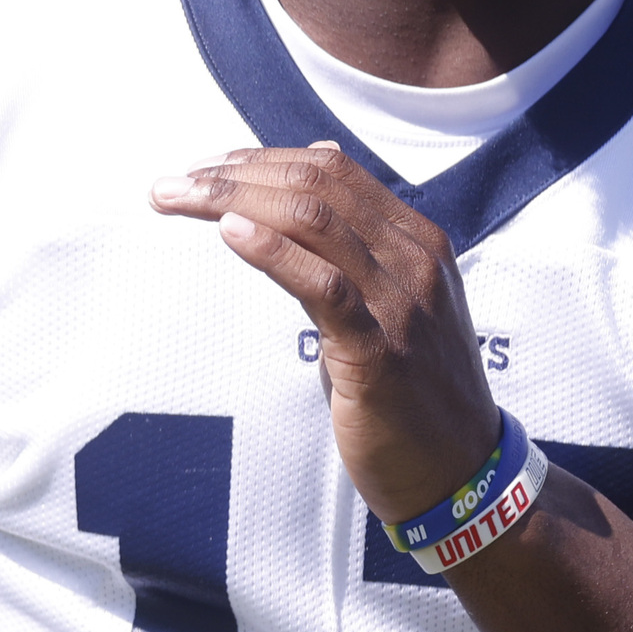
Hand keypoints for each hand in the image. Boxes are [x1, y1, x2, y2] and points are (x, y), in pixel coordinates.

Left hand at [153, 147, 505, 527]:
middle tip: (174, 184)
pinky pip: (323, 285)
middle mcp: (413, 260)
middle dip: (235, 176)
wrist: (459, 470)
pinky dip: (272, 251)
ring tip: (180, 198)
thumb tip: (303, 187)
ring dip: (234, 202)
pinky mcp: (380, 351)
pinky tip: (229, 233)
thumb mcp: (388, 304)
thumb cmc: (411, 390)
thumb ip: (353, 251)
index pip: (333, 173)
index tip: (206, 170)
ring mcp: (400, 303)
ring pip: (314, 222)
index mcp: (416, 242)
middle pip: (316, 187)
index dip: (262, 161)